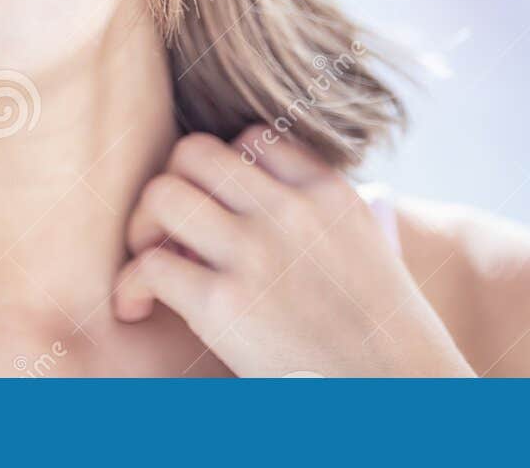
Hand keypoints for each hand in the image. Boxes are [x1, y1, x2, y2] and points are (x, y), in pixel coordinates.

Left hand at [112, 125, 475, 376]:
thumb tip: (244, 201)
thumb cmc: (375, 331)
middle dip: (172, 185)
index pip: (250, 139)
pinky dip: (130, 286)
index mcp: (327, 191)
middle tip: (170, 231)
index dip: (222, 171)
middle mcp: (289, 210)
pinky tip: (137, 307)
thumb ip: (312, 213)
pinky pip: (149, 266)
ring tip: (150, 260)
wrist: (399, 391)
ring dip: (142, 226)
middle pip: (194, 153)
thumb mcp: (360, 244)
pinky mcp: (225, 305)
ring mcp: (256, 253)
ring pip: (162, 194)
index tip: (220, 209)